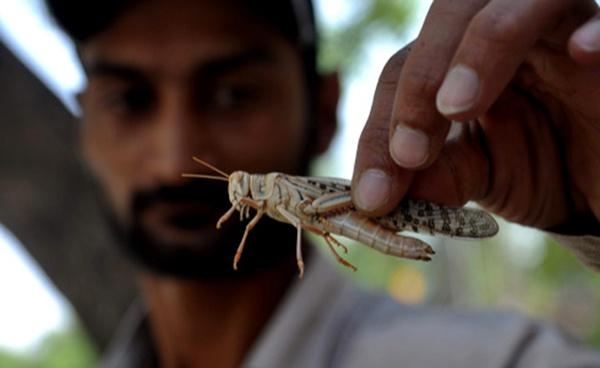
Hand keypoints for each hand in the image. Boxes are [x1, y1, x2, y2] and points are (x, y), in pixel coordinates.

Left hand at [351, 0, 599, 231]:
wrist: (597, 189)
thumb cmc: (534, 167)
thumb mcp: (474, 176)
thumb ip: (433, 175)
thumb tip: (379, 194)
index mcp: (460, 58)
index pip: (406, 68)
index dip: (381, 128)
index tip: (373, 194)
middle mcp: (506, 34)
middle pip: (452, 14)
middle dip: (420, 81)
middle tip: (408, 153)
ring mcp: (561, 31)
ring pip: (521, 1)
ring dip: (483, 48)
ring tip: (456, 107)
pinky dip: (597, 32)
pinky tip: (580, 53)